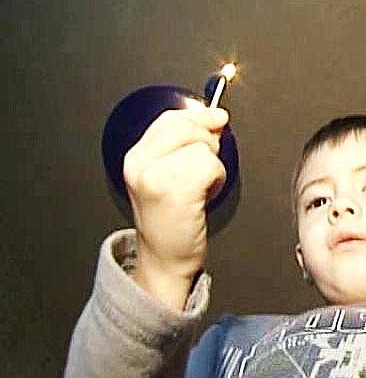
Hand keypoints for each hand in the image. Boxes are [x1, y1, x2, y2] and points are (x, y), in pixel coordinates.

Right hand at [122, 107, 228, 308]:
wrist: (166, 260)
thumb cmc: (172, 223)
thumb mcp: (168, 176)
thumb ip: (184, 145)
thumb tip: (214, 118)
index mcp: (135, 157)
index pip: (171, 118)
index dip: (199, 117)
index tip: (215, 120)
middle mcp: (139, 163)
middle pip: (187, 126)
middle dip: (207, 142)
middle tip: (203, 171)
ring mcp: (153, 176)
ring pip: (201, 146)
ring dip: (212, 166)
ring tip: (200, 188)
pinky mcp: (173, 189)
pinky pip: (209, 164)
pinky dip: (216, 179)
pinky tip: (204, 196)